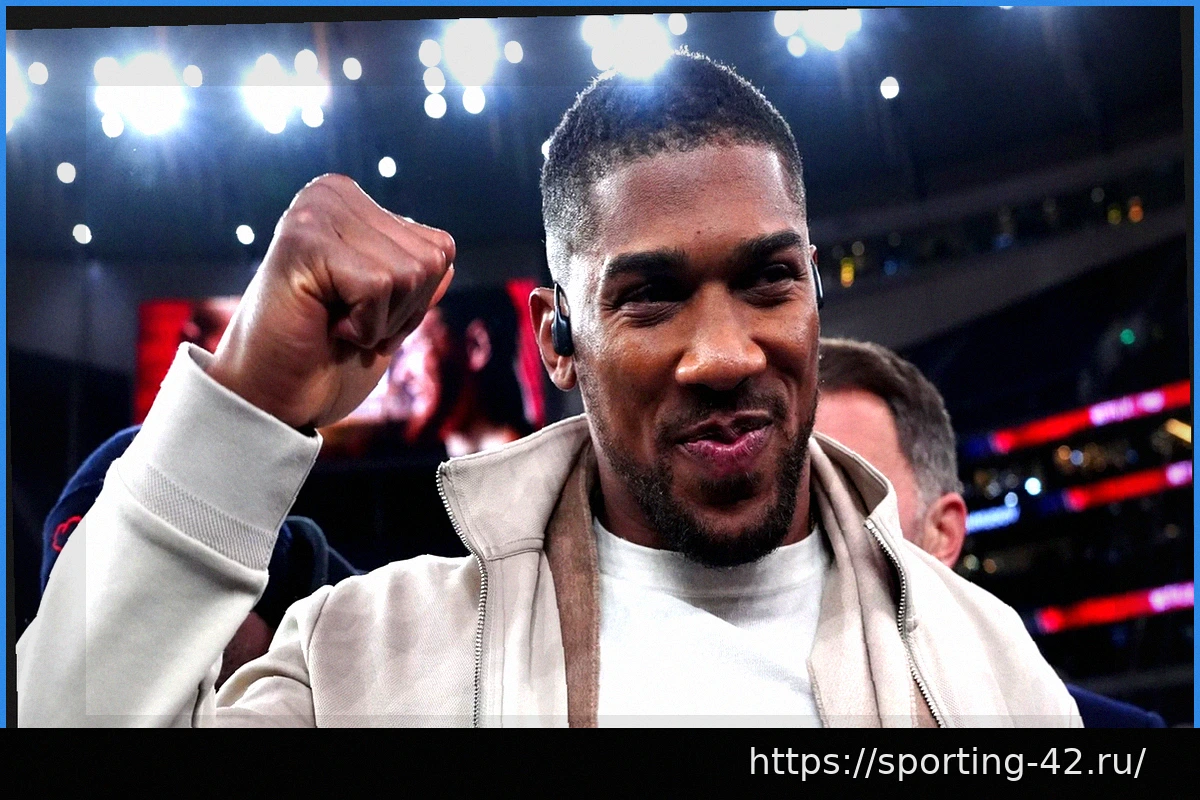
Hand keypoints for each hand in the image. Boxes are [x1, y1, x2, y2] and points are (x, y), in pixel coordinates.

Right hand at [207, 174, 454, 429]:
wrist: (272, 398)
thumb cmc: (325, 360)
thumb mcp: (388, 315)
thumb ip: (416, 281)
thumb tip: (444, 249)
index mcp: (353, 203)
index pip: (440, 248)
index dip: (414, 302)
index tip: (363, 314)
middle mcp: (332, 194)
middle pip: (431, 260)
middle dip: (401, 311)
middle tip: (346, 324)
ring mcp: (315, 212)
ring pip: (410, 273)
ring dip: (380, 320)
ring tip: (334, 323)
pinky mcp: (303, 239)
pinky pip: (379, 286)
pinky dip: (363, 326)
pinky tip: (325, 326)